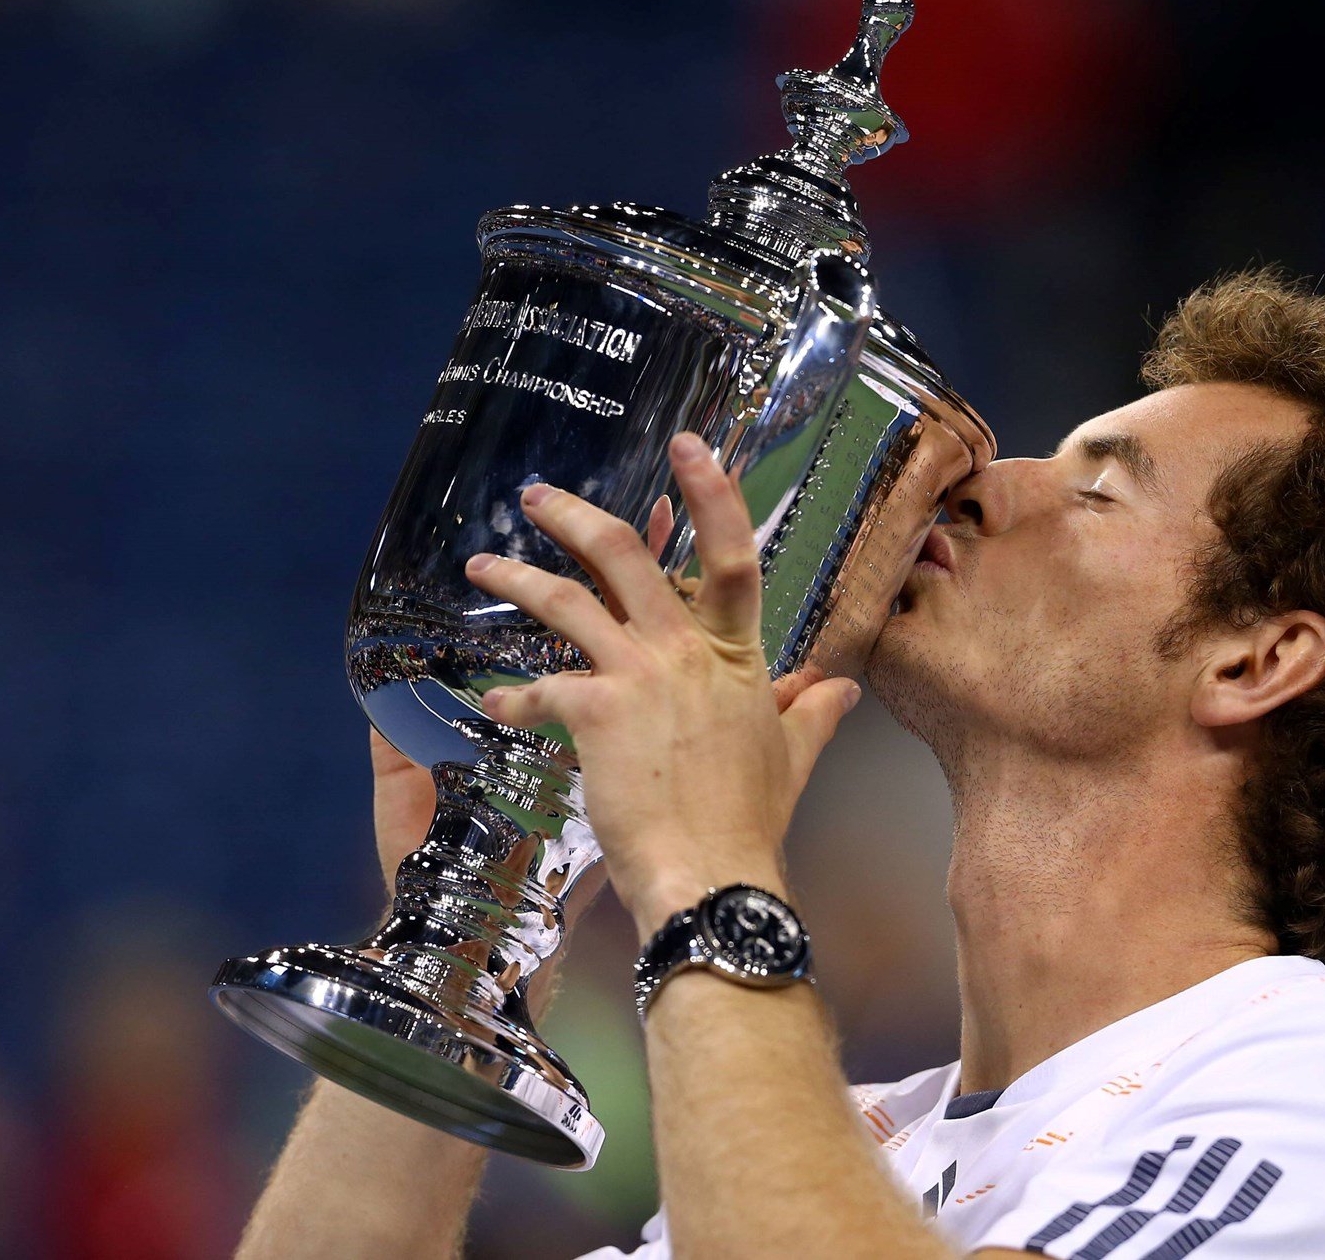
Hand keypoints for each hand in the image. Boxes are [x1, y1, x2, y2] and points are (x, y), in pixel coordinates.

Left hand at [462, 433, 861, 940]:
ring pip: (569, 603)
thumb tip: (842, 689)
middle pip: (628, 558)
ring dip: (519, 579)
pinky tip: (496, 703)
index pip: (731, 557)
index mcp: (736, 655)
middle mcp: (687, 652)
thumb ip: (813, 713)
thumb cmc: (752, 823)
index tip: (687, 447)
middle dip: (575, 516)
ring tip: (482, 567)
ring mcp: (641, 677)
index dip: (712, 495)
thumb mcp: (794, 756)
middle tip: (535, 497)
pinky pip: (543, 687)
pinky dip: (514, 696)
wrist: (715, 875)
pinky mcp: (597, 713)